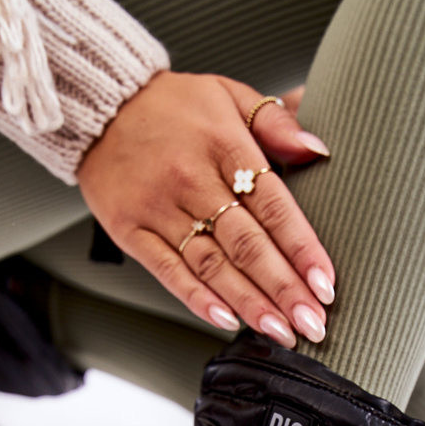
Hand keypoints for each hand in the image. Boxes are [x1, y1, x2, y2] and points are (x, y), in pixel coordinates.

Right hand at [77, 71, 334, 346]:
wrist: (98, 104)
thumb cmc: (171, 106)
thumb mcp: (229, 94)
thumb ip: (276, 122)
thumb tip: (319, 149)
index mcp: (224, 144)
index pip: (274, 205)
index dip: (302, 249)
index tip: (325, 284)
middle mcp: (193, 179)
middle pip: (248, 244)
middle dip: (284, 289)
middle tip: (312, 323)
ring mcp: (160, 208)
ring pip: (213, 265)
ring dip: (250, 303)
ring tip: (280, 331)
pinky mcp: (132, 230)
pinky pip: (168, 271)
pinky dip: (198, 299)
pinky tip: (227, 320)